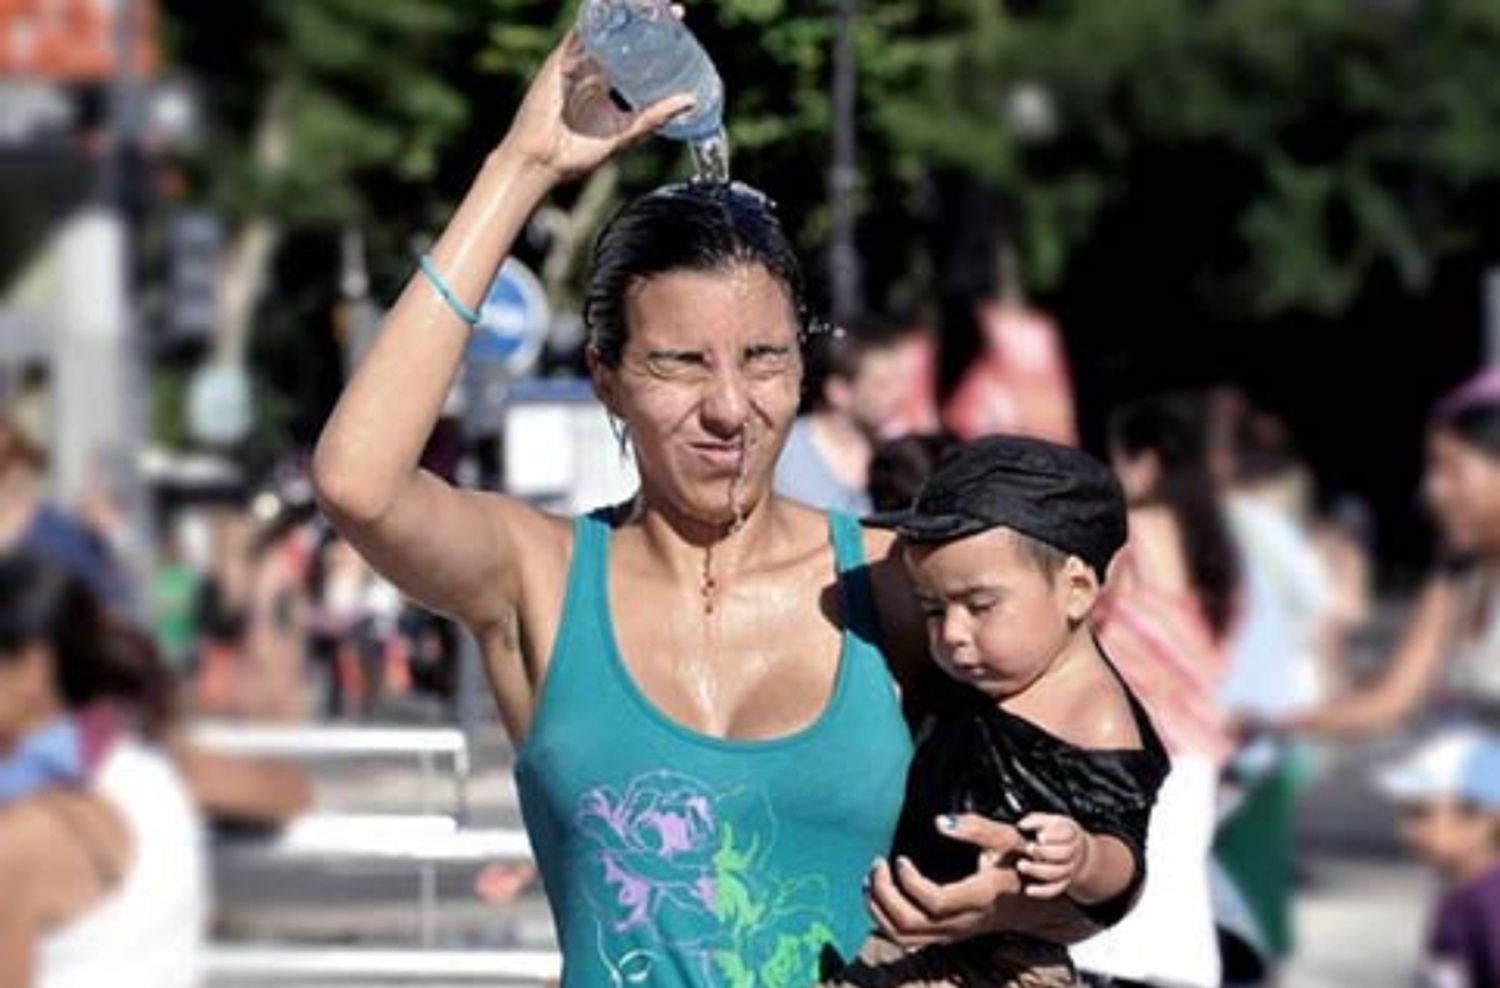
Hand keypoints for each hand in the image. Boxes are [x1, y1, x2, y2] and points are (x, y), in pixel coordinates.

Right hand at [498, 14, 696, 183]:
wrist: (540, 163)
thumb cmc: (575, 155)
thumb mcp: (625, 133)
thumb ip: (654, 117)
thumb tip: (690, 101)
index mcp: (604, 82)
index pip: (632, 50)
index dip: (654, 36)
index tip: (679, 25)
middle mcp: (589, 67)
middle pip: (619, 33)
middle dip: (644, 18)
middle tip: (674, 12)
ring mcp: (573, 61)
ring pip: (601, 27)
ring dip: (624, 12)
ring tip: (652, 5)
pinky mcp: (560, 61)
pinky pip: (579, 32)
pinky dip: (596, 17)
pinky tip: (613, 6)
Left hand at [863, 814, 1025, 947]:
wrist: (1032, 902)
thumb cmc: (1017, 864)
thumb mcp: (1005, 838)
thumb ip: (975, 827)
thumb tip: (939, 821)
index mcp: (978, 897)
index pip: (935, 902)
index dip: (910, 882)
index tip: (900, 858)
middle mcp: (962, 922)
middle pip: (911, 923)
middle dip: (884, 894)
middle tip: (877, 864)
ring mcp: (951, 933)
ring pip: (904, 936)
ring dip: (878, 909)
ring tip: (870, 879)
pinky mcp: (944, 935)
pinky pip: (906, 939)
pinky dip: (884, 920)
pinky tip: (878, 895)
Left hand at [1014, 814, 1088, 898]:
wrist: (1079, 851)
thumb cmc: (1059, 833)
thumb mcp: (1052, 820)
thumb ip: (1037, 819)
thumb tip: (1022, 825)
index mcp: (1072, 834)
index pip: (1066, 835)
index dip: (1053, 837)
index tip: (1039, 836)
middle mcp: (1073, 853)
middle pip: (1063, 854)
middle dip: (1044, 852)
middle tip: (1028, 847)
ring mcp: (1069, 869)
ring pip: (1056, 873)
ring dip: (1037, 870)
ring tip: (1021, 864)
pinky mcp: (1063, 882)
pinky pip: (1054, 889)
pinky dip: (1042, 891)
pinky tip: (1028, 890)